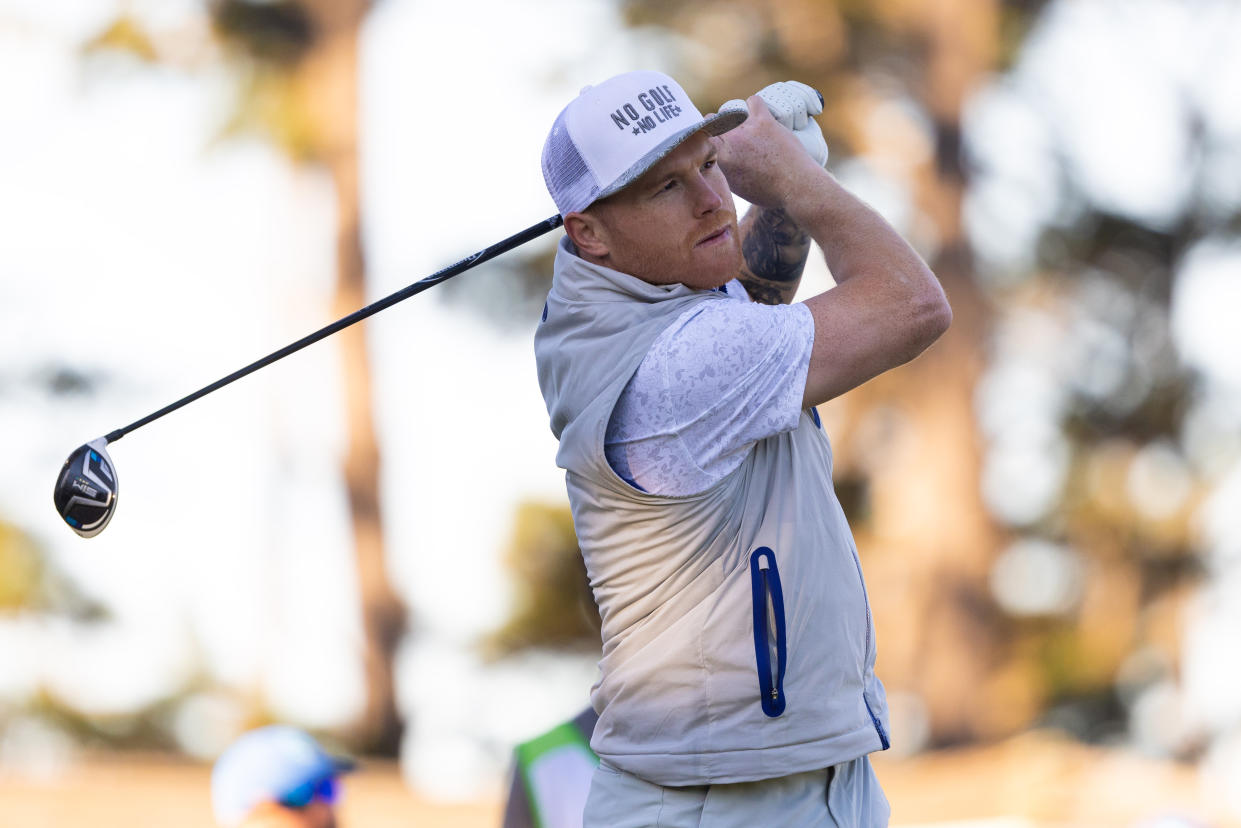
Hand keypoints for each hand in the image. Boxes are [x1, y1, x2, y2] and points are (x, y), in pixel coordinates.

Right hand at [712, 94, 827, 210]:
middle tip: (729, 134)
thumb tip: (716, 155)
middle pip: (712, 120)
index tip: (708, 136)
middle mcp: (730, 141)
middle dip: (717, 125)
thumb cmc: (768, 191)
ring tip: (746, 128)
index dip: (702, 134)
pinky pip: (753, 101)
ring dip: (735, 117)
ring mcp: (747, 129)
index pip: (700, 135)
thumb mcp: (736, 184)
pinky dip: (753, 105)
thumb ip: (723, 166)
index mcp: (721, 158)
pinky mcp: (765, 121)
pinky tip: (757, 114)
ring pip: (731, 110)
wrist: (796, 186)